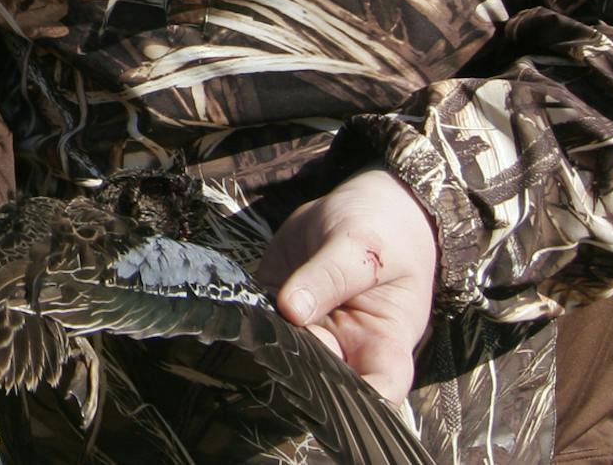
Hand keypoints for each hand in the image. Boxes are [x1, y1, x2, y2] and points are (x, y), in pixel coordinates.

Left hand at [257, 166, 437, 403]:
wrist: (365, 205)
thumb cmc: (382, 229)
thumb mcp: (360, 244)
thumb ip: (330, 276)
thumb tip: (291, 309)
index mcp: (384, 342)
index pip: (380, 390)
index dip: (360, 407)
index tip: (328, 398)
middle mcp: (346, 347)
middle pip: (322, 381)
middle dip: (297, 375)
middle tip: (275, 349)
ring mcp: (308, 329)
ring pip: (282, 356)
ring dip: (263, 349)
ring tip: (251, 330)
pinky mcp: (275, 306)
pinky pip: (256, 321)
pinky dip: (242, 320)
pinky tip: (229, 313)